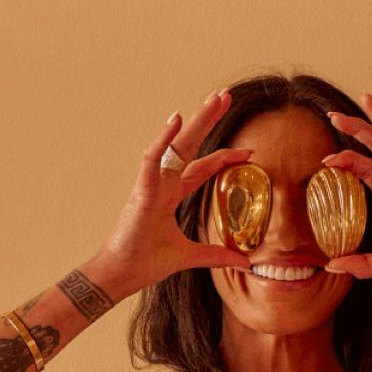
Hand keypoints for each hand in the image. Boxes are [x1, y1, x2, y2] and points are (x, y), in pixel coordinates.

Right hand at [92, 90, 253, 297]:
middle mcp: (162, 184)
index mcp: (171, 195)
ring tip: (212, 100)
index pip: (202, 168)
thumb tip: (245, 262)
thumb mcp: (191, 256)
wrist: (121, 275)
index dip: (224, 157)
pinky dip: (163, 140)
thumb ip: (217, 255)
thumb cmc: (146, 262)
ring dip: (194, 122)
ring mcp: (151, 184)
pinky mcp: (141, 192)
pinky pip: (152, 160)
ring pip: (175, 145)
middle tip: (225, 95)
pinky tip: (177, 120)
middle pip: (189, 145)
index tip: (249, 151)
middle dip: (207, 120)